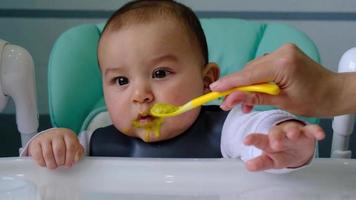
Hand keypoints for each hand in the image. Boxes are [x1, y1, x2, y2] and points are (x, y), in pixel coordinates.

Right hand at [28, 128, 83, 168]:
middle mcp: (56, 135)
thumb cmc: (63, 144)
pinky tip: (46, 163)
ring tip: (54, 165)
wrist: (48, 137)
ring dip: (52, 164)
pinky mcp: (35, 143)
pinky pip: (38, 156)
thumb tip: (76, 159)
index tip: (68, 164)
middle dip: (60, 162)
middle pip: (59, 150)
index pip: (71, 146)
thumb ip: (78, 152)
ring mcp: (45, 138)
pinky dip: (42, 163)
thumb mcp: (73, 146)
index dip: (70, 158)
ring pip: (48, 154)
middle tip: (61, 164)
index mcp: (68, 134)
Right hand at [210, 43, 340, 116]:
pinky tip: (252, 94)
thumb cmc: (315, 100)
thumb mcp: (282, 102)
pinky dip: (256, 80)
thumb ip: (254, 98)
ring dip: (246, 85)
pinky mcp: (283, 54)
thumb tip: (230, 99)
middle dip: (236, 87)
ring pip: (254, 69)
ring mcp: (282, 51)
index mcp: (283, 64)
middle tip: (226, 103)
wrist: (334, 92)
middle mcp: (281, 52)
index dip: (229, 83)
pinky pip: (262, 67)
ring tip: (241, 104)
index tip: (213, 89)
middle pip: (249, 71)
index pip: (248, 74)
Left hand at [242, 122, 324, 170]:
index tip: (246, 140)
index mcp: (269, 140)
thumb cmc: (280, 152)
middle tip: (274, 143)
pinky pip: (312, 130)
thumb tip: (248, 166)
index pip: (260, 140)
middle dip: (275, 137)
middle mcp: (280, 134)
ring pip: (293, 129)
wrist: (297, 148)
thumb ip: (260, 163)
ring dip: (293, 131)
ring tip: (292, 135)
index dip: (253, 139)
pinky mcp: (308, 133)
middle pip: (276, 133)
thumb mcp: (270, 160)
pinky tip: (320, 134)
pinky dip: (316, 131)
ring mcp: (294, 132)